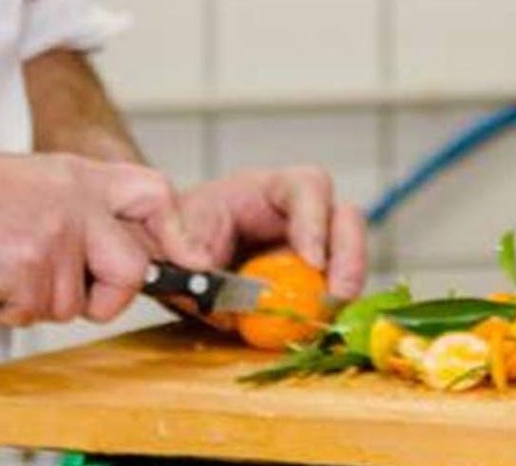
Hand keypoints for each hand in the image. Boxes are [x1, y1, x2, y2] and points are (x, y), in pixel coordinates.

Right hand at [0, 151, 205, 327]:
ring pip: (75, 303)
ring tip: (4, 268)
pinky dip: (8, 308)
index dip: (177, 234)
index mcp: (85, 175)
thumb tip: (118, 251)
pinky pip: (34, 312)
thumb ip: (82, 207)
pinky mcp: (28, 265)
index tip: (191, 264)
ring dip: (38, 301)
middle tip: (69, 292)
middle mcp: (81, 201)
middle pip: (133, 269)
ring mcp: (58, 233)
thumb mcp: (40, 182)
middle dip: (107, 298)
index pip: (156, 194)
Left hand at [171, 167, 366, 300]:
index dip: (315, 220)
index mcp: (264, 191)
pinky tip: (320, 328)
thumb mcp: (169, 243)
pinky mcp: (304, 280)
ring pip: (346, 253)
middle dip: (349, 254)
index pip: (306, 187)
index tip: (313, 261)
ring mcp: (305, 246)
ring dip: (346, 284)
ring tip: (332, 316)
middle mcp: (295, 214)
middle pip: (343, 216)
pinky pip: (330, 289)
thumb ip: (187, 257)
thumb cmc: (170, 240)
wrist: (166, 262)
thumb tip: (209, 278)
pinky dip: (329, 308)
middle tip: (340, 294)